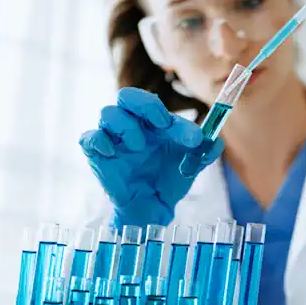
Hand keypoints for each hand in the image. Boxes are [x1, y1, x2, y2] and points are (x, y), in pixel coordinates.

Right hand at [80, 88, 223, 228]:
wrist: (151, 208)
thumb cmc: (169, 180)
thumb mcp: (191, 167)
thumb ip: (203, 154)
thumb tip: (216, 142)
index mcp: (155, 124)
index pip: (162, 110)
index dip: (178, 122)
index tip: (195, 140)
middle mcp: (133, 126)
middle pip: (128, 96)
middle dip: (144, 104)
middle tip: (162, 124)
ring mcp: (114, 139)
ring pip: (108, 113)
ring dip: (126, 126)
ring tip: (139, 147)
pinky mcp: (98, 155)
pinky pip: (89, 138)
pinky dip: (99, 141)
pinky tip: (112, 152)